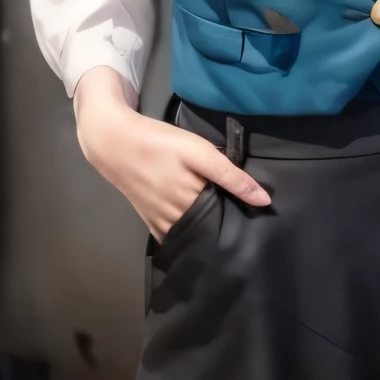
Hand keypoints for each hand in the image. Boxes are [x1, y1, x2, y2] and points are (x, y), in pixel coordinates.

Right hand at [73, 66, 270, 241]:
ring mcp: (160, 224)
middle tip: (246, 223)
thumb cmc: (160, 143)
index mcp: (192, 203)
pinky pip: (174, 236)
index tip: (260, 221)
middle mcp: (176, 220)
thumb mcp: (200, 153)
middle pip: (209, 232)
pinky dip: (188, 235)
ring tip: (226, 225)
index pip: (226, 222)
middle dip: (226, 229)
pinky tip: (199, 229)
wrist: (114, 142)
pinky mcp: (150, 222)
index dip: (242, 220)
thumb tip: (264, 201)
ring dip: (207, 233)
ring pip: (192, 236)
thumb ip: (231, 177)